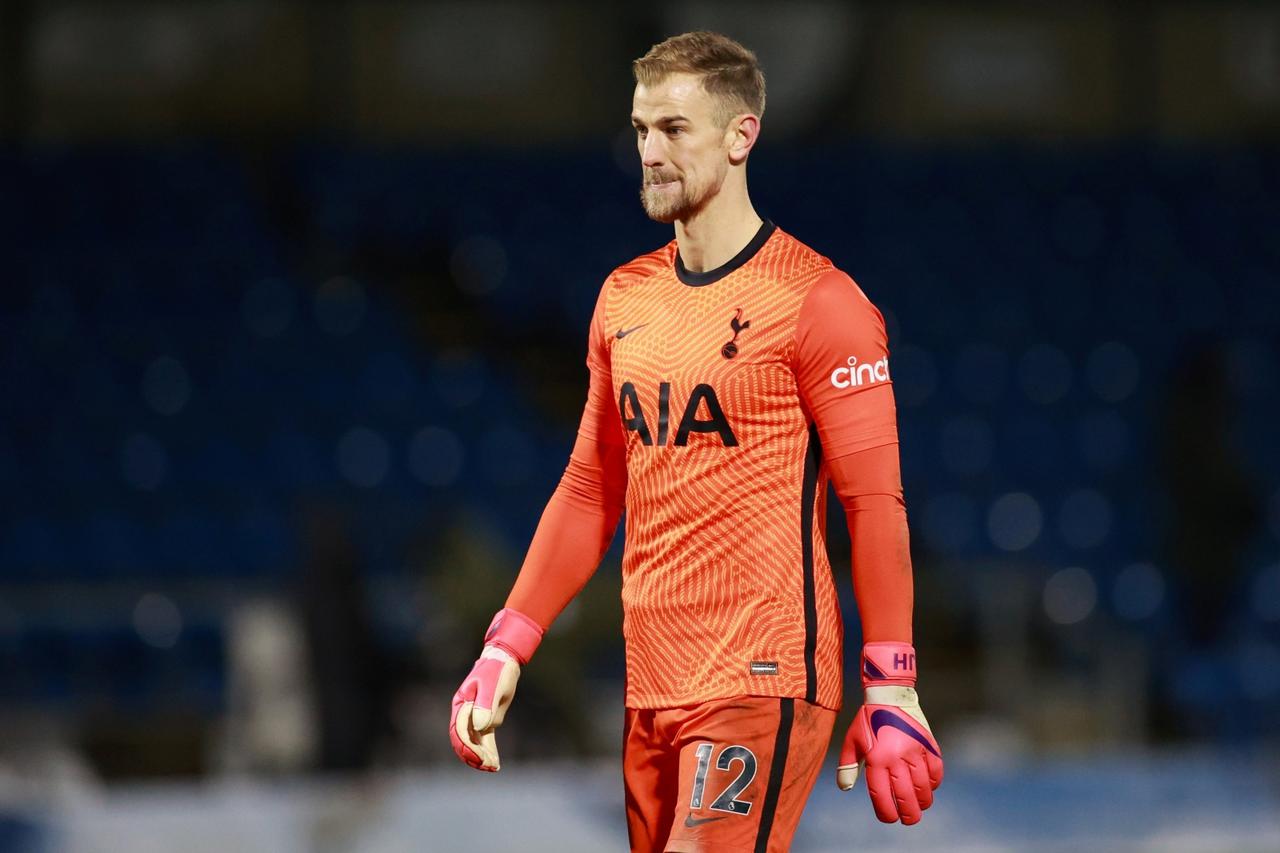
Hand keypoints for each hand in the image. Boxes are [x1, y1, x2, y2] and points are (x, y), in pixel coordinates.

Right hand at [448, 607, 544, 771]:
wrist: (504, 661)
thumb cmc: (496, 671)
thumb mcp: (491, 686)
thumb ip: (485, 705)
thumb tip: (480, 727)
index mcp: (461, 704)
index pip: (460, 731)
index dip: (467, 746)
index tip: (479, 757)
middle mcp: (465, 713)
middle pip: (463, 740)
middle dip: (473, 755)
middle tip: (487, 765)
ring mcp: (475, 718)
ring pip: (474, 742)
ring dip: (481, 757)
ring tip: (493, 767)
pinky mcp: (487, 720)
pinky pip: (484, 739)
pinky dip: (489, 751)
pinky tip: (495, 764)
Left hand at [836, 685, 942, 824]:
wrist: (889, 695)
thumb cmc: (867, 720)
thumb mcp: (852, 740)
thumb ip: (847, 765)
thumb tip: (845, 788)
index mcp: (875, 759)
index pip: (882, 796)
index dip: (886, 813)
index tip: (889, 818)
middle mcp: (896, 758)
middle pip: (906, 798)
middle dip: (908, 815)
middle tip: (908, 820)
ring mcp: (915, 752)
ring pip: (923, 788)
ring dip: (922, 802)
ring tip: (919, 806)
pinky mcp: (929, 745)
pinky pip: (936, 772)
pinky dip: (934, 783)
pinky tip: (929, 787)